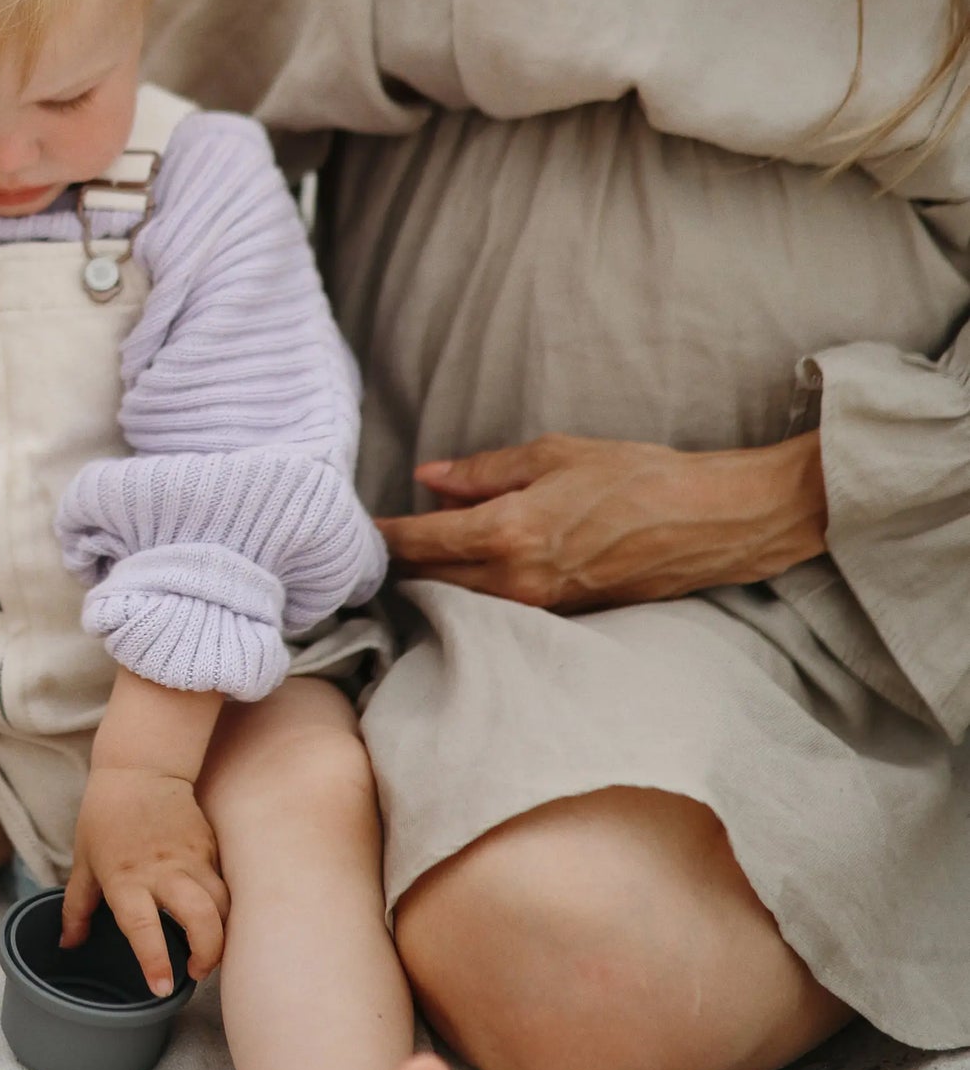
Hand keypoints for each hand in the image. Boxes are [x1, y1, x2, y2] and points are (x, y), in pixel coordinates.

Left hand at [64, 766, 229, 994]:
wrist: (141, 767)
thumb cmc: (105, 815)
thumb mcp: (83, 861)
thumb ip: (77, 907)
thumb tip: (68, 944)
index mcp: (125, 878)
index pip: (143, 927)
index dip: (155, 961)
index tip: (163, 988)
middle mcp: (163, 871)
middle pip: (201, 919)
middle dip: (208, 954)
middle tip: (198, 972)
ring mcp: (192, 858)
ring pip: (222, 905)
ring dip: (220, 935)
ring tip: (208, 952)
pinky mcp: (209, 848)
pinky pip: (224, 885)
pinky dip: (223, 909)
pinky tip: (213, 920)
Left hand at [376, 430, 826, 612]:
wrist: (709, 522)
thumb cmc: (637, 476)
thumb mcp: (553, 454)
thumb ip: (484, 470)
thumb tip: (429, 477)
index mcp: (508, 531)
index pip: (421, 540)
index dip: (385, 534)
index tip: (360, 526)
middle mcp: (517, 579)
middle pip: (433, 580)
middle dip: (402, 563)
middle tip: (378, 543)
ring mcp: (541, 605)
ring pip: (464, 600)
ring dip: (436, 581)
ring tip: (417, 556)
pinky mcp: (563, 616)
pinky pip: (500, 609)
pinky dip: (475, 592)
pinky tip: (470, 571)